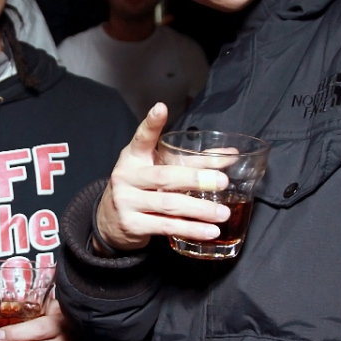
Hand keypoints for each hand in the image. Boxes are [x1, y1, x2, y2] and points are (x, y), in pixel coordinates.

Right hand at [96, 103, 231, 250]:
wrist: (110, 220)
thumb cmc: (142, 189)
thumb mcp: (157, 169)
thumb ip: (191, 162)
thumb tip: (231, 156)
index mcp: (133, 157)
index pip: (142, 137)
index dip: (151, 123)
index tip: (160, 108)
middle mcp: (126, 177)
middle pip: (164, 176)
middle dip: (195, 179)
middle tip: (222, 182)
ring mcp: (126, 201)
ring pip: (168, 204)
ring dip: (199, 209)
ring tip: (222, 213)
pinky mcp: (131, 225)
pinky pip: (165, 226)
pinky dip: (190, 229)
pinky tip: (209, 231)